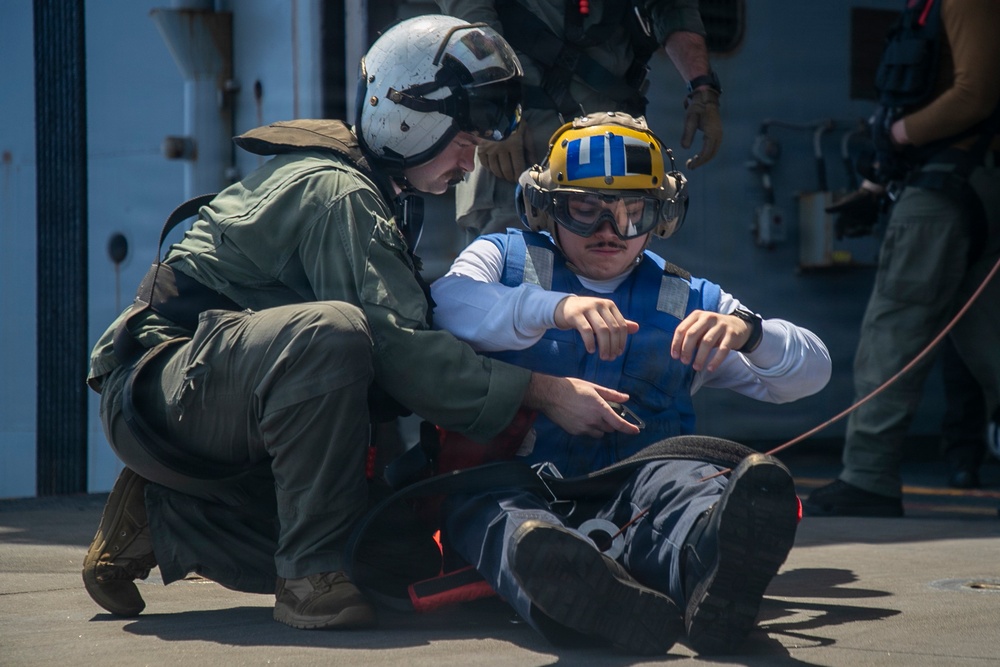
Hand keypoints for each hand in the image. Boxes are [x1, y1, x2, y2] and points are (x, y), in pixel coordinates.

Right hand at [477, 122, 530, 182]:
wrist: (495, 111)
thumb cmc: (513, 122)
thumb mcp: (525, 132)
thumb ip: (530, 149)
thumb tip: (533, 164)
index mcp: (514, 145)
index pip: (517, 166)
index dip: (519, 176)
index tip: (521, 180)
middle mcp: (501, 149)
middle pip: (506, 170)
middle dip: (511, 177)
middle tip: (513, 179)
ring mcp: (490, 150)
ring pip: (495, 169)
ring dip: (501, 175)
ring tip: (505, 176)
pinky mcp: (481, 149)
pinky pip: (485, 164)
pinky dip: (490, 169)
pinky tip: (494, 169)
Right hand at [524, 374, 638, 437]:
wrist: (550, 395)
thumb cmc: (571, 388)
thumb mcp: (593, 387)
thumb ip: (611, 394)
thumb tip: (625, 398)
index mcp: (599, 408)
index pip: (619, 423)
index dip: (629, 428)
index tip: (636, 431)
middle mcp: (593, 420)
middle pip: (610, 428)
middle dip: (611, 422)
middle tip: (604, 411)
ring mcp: (583, 428)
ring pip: (599, 433)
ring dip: (600, 426)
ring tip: (591, 414)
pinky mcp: (575, 432)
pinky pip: (588, 433)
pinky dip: (589, 428)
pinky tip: (581, 417)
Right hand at [554, 295, 638, 360]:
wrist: (562, 307)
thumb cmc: (586, 314)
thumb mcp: (602, 317)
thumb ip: (618, 323)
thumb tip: (637, 328)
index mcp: (609, 305)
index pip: (622, 325)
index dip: (622, 341)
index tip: (618, 353)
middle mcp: (600, 304)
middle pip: (613, 329)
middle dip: (613, 346)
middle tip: (610, 358)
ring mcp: (588, 308)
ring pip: (602, 330)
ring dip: (604, 346)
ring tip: (603, 357)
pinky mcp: (575, 314)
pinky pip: (586, 330)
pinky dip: (591, 342)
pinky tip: (591, 350)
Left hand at [671, 309, 751, 371]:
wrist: (738, 325)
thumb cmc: (713, 329)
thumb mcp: (700, 327)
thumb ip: (690, 335)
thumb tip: (679, 353)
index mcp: (697, 315)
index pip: (682, 329)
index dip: (676, 343)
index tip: (675, 356)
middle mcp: (708, 318)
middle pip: (692, 334)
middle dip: (686, 350)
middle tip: (684, 362)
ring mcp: (721, 325)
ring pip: (706, 342)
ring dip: (700, 357)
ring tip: (696, 367)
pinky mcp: (731, 334)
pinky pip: (722, 349)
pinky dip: (715, 360)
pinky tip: (710, 368)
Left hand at [681, 89, 721, 168]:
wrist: (706, 98)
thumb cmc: (697, 107)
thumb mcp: (690, 119)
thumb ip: (687, 134)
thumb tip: (684, 148)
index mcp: (712, 133)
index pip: (706, 153)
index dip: (698, 161)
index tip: (689, 166)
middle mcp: (718, 135)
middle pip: (711, 154)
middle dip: (701, 162)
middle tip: (689, 166)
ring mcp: (719, 134)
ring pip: (713, 151)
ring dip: (704, 158)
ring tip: (693, 162)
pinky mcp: (717, 133)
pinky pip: (713, 147)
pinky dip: (707, 153)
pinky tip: (699, 155)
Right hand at [825, 188, 880, 238]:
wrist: (870, 195)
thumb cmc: (856, 198)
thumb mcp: (846, 203)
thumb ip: (837, 208)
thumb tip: (825, 210)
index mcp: (843, 218)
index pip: (839, 227)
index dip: (838, 233)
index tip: (840, 239)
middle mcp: (850, 222)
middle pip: (849, 232)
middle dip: (852, 234)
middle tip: (854, 233)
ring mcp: (859, 224)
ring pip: (858, 233)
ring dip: (860, 233)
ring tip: (865, 229)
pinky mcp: (868, 224)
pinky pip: (867, 230)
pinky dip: (868, 231)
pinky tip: (870, 230)